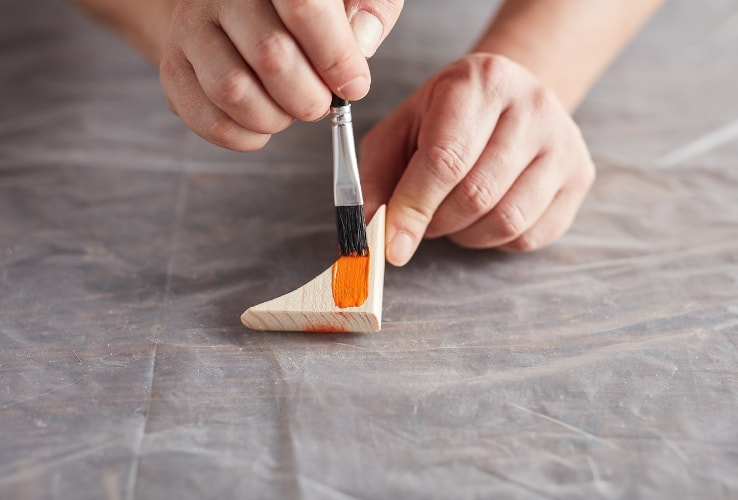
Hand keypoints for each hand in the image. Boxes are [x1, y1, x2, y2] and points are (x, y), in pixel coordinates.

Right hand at [159, 0, 402, 150]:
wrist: (239, 12)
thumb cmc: (308, 9)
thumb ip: (368, 8)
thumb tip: (361, 42)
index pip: (304, 7)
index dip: (335, 56)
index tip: (353, 85)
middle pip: (270, 56)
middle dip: (310, 96)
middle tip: (321, 102)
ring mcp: (189, 30)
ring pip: (234, 91)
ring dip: (277, 118)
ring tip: (290, 108)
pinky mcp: (174, 70)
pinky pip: (210, 121)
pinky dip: (248, 137)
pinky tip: (265, 124)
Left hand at [360, 53, 595, 265]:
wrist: (508, 99)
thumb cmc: (445, 118)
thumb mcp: (401, 131)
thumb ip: (379, 177)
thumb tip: (373, 230)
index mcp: (480, 82)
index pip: (446, 158)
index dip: (414, 209)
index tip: (391, 246)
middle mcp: (532, 105)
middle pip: (477, 194)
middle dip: (437, 223)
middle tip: (421, 221)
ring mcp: (564, 142)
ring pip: (507, 220)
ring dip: (465, 235)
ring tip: (451, 217)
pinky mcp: (580, 176)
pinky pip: (531, 236)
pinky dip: (495, 241)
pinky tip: (482, 217)